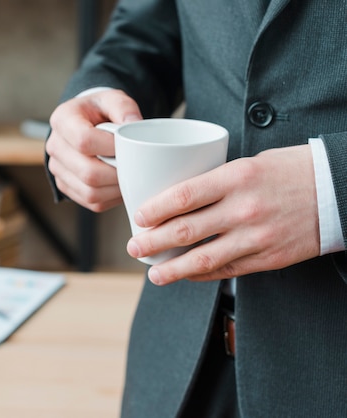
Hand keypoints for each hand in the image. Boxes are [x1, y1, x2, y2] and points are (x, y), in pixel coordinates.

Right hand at [46, 89, 141, 211]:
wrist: (85, 122)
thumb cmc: (99, 111)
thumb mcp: (112, 99)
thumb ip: (124, 108)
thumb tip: (134, 126)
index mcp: (62, 120)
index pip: (84, 140)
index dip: (110, 147)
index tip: (126, 144)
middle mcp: (54, 146)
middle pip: (87, 171)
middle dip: (116, 173)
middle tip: (134, 166)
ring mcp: (58, 169)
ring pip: (90, 191)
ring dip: (115, 188)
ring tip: (129, 176)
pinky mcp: (66, 186)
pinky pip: (91, 202)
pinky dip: (111, 197)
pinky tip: (120, 184)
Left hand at [127, 145, 320, 284]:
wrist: (338, 189)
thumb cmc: (289, 171)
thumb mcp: (248, 164)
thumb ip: (214, 182)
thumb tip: (175, 200)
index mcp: (236, 177)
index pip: (183, 196)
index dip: (154, 210)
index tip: (138, 217)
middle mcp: (244, 209)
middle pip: (186, 231)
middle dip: (153, 242)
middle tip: (134, 248)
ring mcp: (256, 237)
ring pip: (204, 260)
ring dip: (173, 269)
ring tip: (154, 274)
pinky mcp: (268, 258)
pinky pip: (227, 271)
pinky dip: (202, 275)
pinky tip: (186, 275)